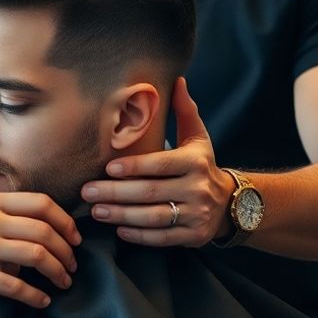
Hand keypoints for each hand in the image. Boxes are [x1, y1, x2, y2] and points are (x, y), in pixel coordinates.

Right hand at [0, 192, 80, 317]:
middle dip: (66, 251)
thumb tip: (55, 225)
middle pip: (43, 229)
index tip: (75, 240)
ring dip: (57, 272)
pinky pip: (18, 286)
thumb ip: (10, 216)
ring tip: (63, 282)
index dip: (66, 222)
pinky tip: (43, 301)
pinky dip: (37, 296)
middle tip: (72, 266)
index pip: (41, 203)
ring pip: (36, 254)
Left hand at [80, 78, 233, 246]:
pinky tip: (118, 229)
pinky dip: (139, 235)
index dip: (134, 167)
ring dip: (121, 216)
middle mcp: (198, 189)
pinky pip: (162, 238)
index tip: (108, 168)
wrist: (229, 202)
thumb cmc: (201, 164)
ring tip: (95, 211)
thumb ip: (185, 110)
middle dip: (115, 193)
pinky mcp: (194, 237)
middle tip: (87, 192)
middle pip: (150, 192)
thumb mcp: (197, 137)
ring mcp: (197, 215)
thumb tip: (177, 79)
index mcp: (195, 162)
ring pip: (153, 218)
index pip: (160, 164)